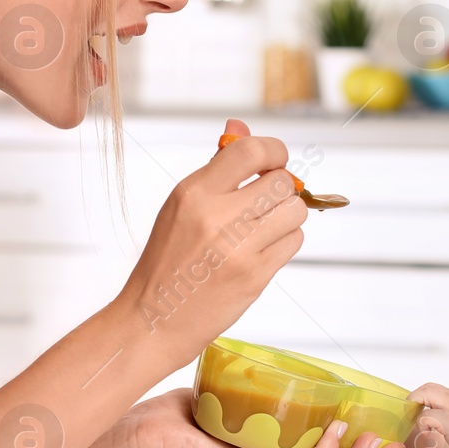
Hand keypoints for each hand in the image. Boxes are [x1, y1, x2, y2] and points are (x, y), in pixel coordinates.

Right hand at [113, 119, 306, 369]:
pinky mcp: (255, 276)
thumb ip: (215, 168)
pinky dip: (285, 241)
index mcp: (194, 192)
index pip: (251, 151)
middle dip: (281, 188)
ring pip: (294, 211)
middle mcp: (217, 216)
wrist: (153, 319)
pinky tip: (262, 249)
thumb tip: (239, 128)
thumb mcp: (180, 207)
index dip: (273, 150)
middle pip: (281, 181)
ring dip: (287, 215)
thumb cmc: (166, 261)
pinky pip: (293, 242)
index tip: (274, 160)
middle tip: (267, 200)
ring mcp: (239, 248)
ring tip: (265, 226)